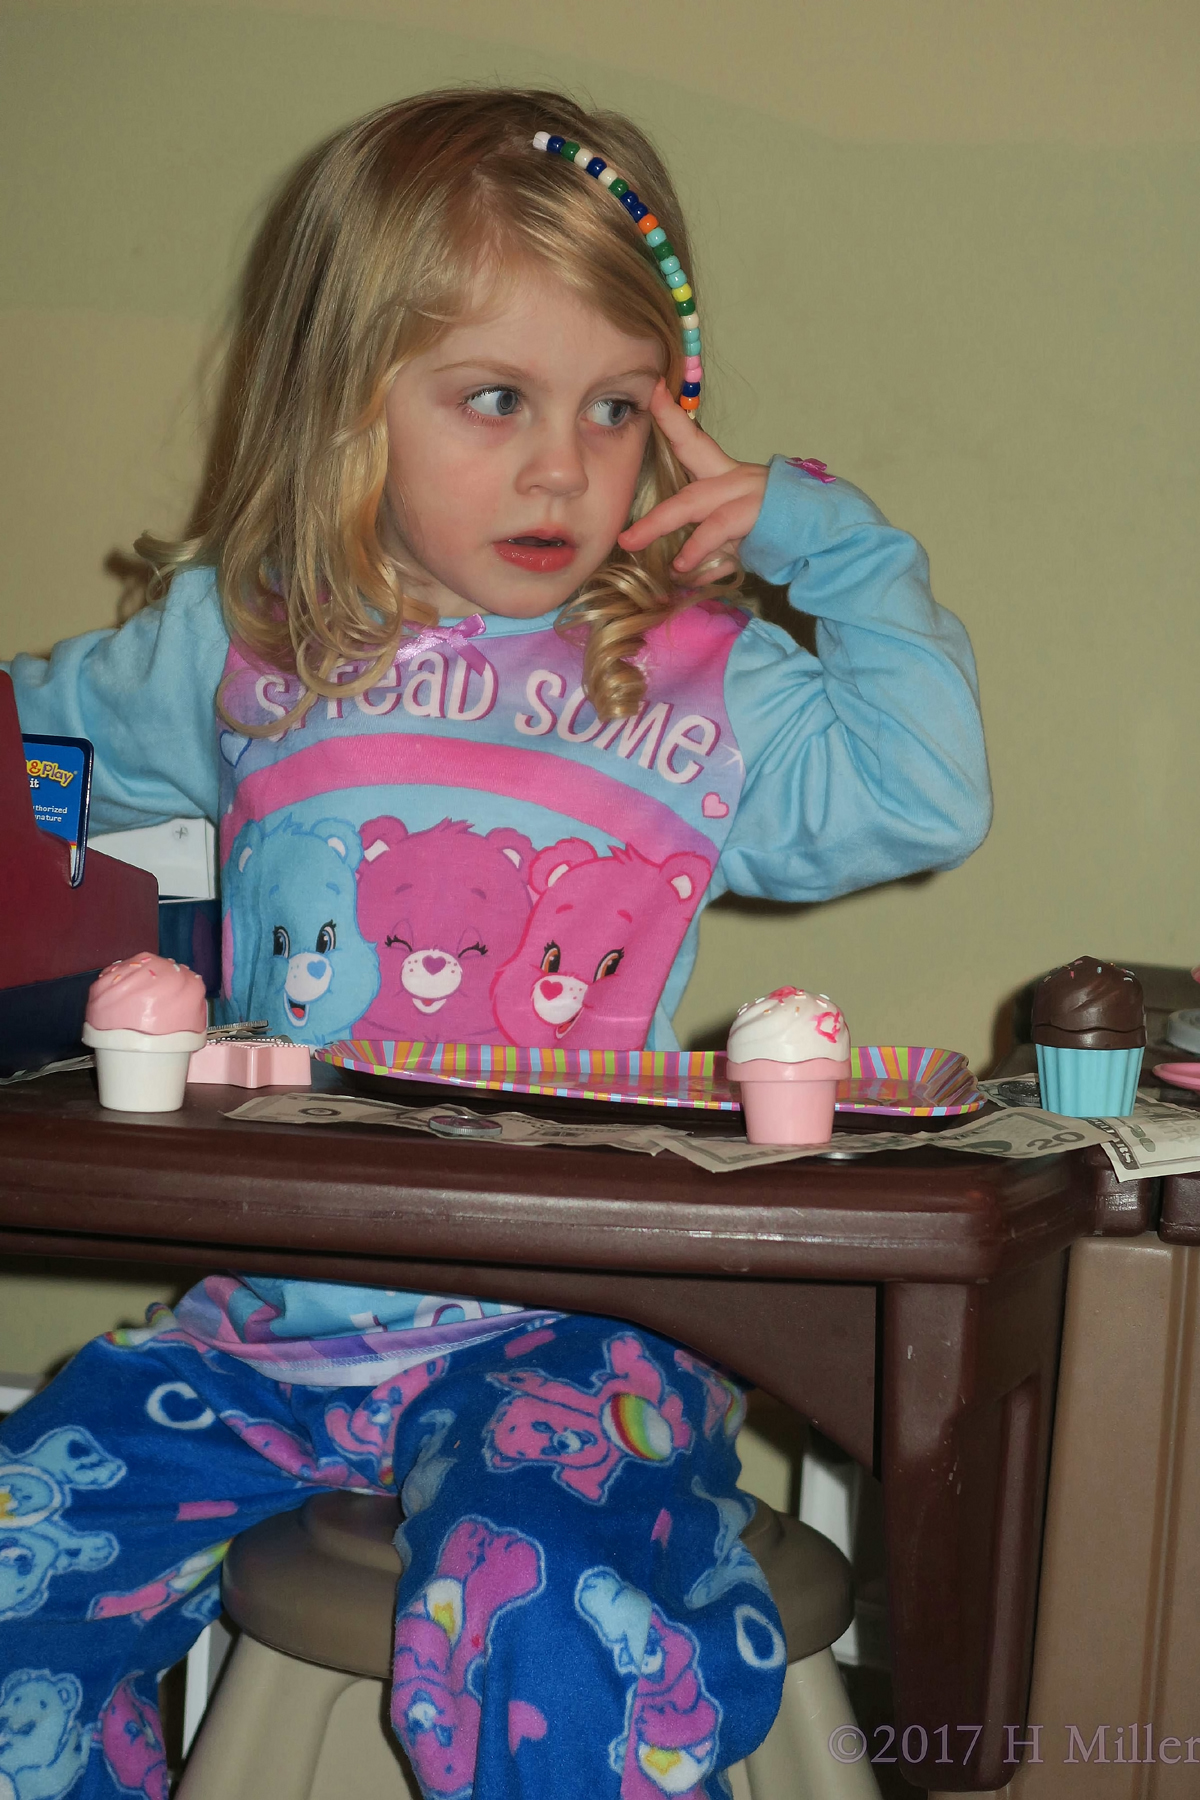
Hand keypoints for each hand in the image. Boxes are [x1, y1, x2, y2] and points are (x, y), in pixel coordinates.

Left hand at [618, 380, 768, 581]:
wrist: (831, 536)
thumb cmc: (782, 537)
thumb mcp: (738, 541)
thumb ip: (710, 551)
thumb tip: (682, 572)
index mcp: (728, 476)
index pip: (694, 441)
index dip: (671, 417)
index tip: (652, 390)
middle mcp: (737, 476)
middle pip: (687, 473)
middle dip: (648, 494)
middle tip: (619, 522)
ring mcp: (749, 490)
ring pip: (696, 502)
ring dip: (661, 523)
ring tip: (634, 543)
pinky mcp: (760, 510)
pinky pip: (720, 527)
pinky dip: (698, 548)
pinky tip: (684, 566)